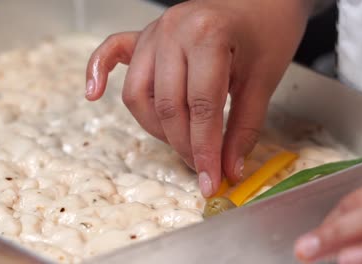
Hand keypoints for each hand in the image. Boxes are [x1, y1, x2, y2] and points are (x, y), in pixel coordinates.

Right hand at [85, 0, 310, 196]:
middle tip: (201, 166)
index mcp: (207, 35)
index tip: (210, 179)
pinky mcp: (146, 34)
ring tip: (180, 141)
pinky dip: (98, 72)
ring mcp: (155, 31)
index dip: (205, 150)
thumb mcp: (263, 81)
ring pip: (137, 93)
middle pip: (166, 105)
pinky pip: (112, 52)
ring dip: (156, 126)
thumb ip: (244, 128)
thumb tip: (228, 168)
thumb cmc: (267, 31)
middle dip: (184, 145)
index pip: (200, 107)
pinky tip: (93, 94)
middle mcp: (173, 30)